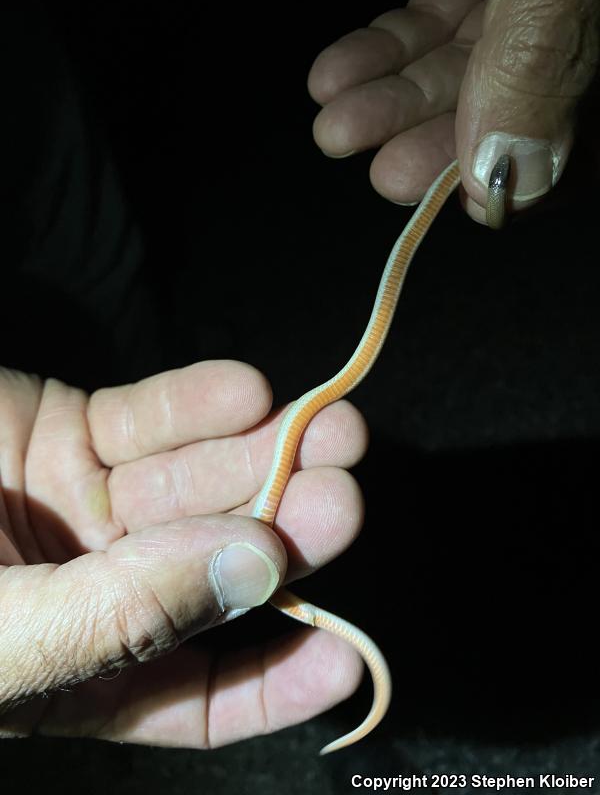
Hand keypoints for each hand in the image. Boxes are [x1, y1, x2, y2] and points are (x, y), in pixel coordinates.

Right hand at [0, 361, 366, 746]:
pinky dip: (197, 401)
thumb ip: (127, 610)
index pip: (195, 695)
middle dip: (283, 530)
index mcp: (85, 663)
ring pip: (193, 480)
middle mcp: (100, 585)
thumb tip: (256, 571)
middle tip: (341, 494)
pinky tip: (247, 392)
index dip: (273, 682)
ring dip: (263, 453)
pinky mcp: (71, 430)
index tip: (344, 656)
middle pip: (213, 563)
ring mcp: (88, 503)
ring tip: (329, 428)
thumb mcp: (11, 633)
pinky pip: (145, 415)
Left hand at [308, 0, 598, 222]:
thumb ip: (536, 67)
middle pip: (492, 118)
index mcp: (596, 57)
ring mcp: (519, 13)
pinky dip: (384, 54)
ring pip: (451, 76)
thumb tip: (512, 178)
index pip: (551, 155)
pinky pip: (429, 28)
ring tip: (335, 122)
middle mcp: (558, 45)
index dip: (489, 182)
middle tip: (374, 165)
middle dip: (423, 146)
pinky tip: (336, 77)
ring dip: (387, 105)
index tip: (435, 194)